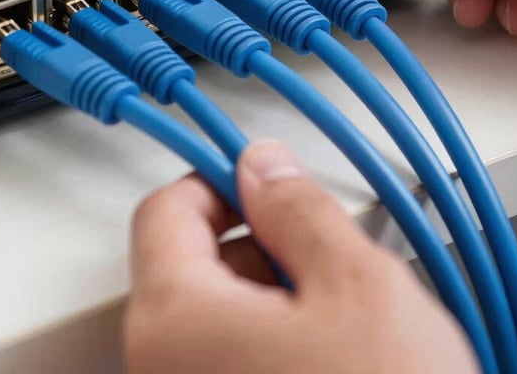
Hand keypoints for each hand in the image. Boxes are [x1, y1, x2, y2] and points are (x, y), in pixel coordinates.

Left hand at [124, 140, 476, 373]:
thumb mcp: (357, 285)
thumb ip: (297, 207)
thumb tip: (261, 163)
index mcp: (175, 320)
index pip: (164, 210)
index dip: (217, 182)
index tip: (260, 183)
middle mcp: (159, 369)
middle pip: (187, 264)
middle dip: (255, 246)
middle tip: (318, 258)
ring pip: (212, 315)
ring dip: (270, 298)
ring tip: (336, 322)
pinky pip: (225, 361)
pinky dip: (269, 343)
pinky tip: (328, 361)